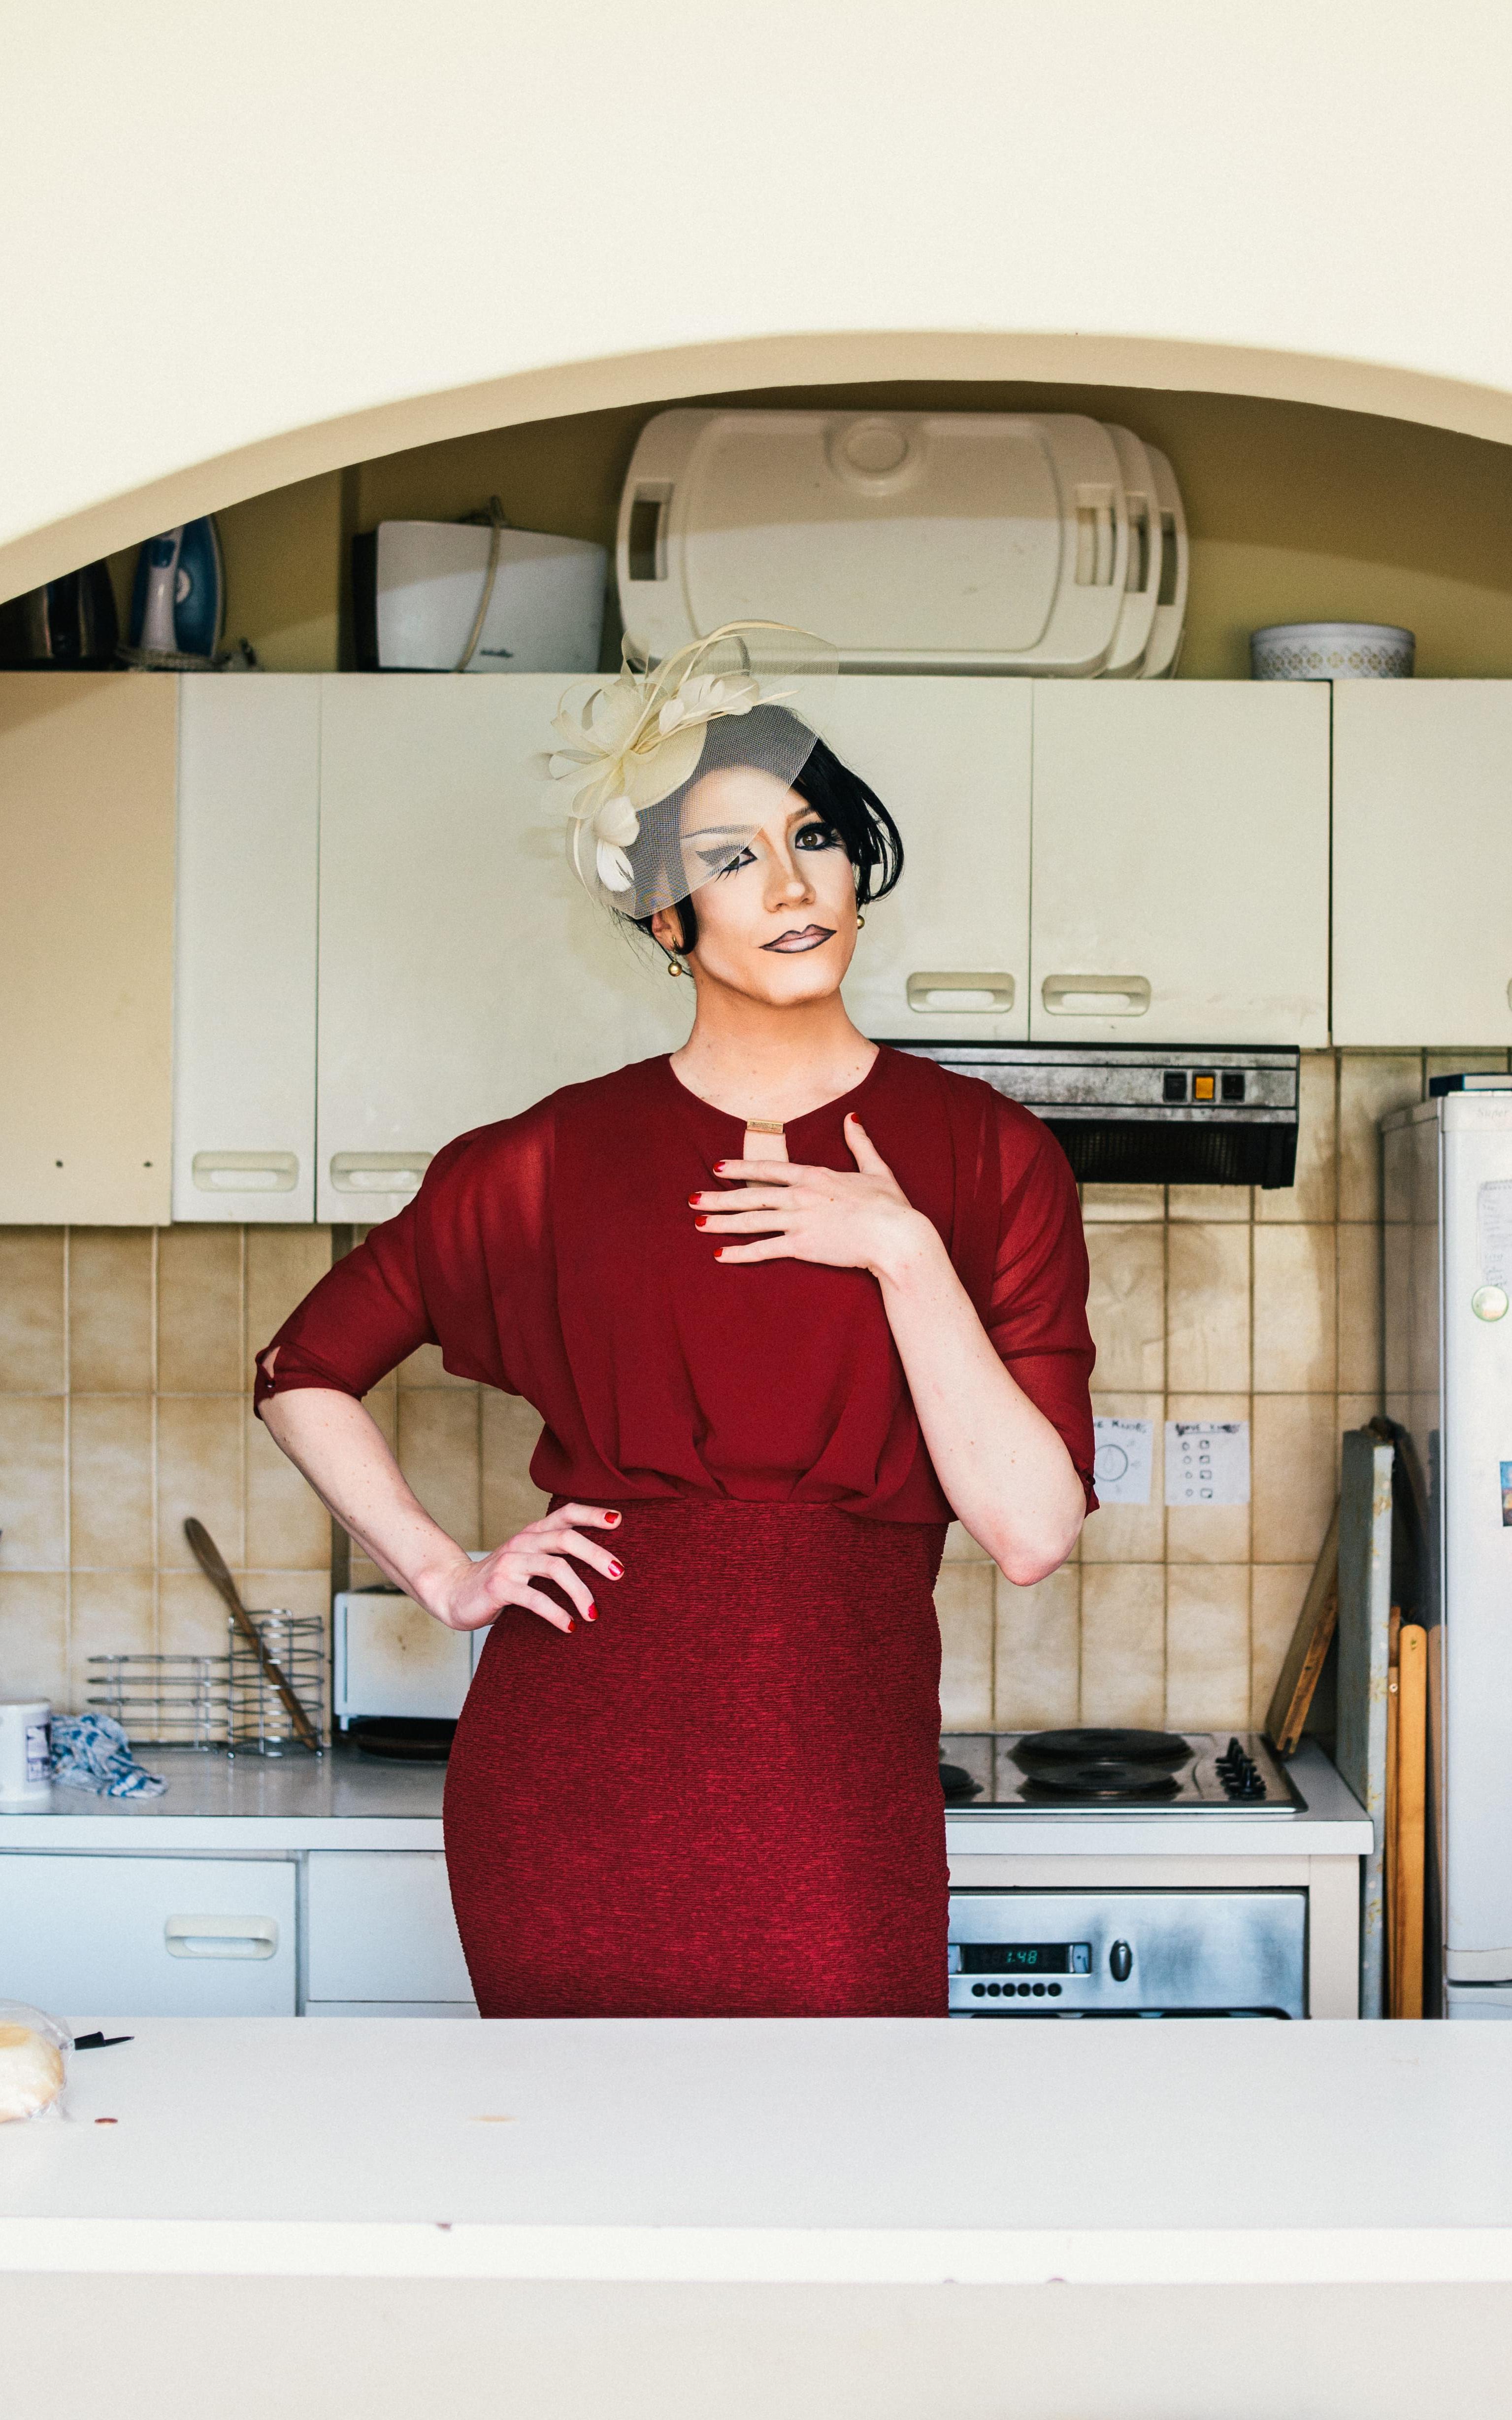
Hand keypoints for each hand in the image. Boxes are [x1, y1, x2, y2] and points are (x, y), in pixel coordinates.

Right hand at [427, 1503, 623, 1634]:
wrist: (454, 1592)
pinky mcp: (499, 1586)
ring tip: (594, 1613)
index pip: (566, 1514)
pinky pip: (534, 1598)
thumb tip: (604, 1566)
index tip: (619, 1520)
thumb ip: (554, 1556)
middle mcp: (523, 1542)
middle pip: (566, 1538)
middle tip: (619, 1573)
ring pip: (554, 1567)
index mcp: (533, 1533)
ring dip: (580, 1590)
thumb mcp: (528, 1560)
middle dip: (596, 1554)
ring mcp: (510, 1563)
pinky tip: (569, 1626)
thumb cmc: (501, 1580)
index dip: (592, 1514)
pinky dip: (556, 1613)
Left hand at [690, 1114, 936, 1279]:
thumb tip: (852, 1118)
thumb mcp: (876, 1168)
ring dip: (722, 1222)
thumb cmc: (891, 1205)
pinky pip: (764, 1250)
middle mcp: (800, 1196)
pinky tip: (721, 1255)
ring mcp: (799, 1221)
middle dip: (719, 1196)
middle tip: (691, 1198)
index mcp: (815, 1175)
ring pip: (751, 1220)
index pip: (768, 1168)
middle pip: (751, 1194)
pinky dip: (740, 1253)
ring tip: (698, 1222)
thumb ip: (859, 1143)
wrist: (897, 1236)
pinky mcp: (802, 1246)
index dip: (740, 1167)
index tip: (717, 1167)